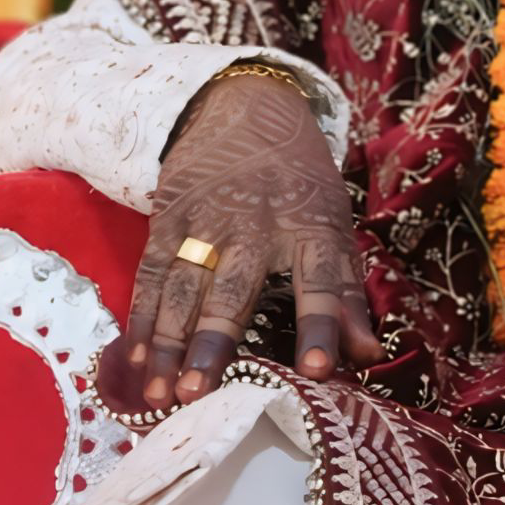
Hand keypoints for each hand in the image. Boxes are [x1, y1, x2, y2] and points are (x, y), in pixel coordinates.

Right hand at [116, 66, 377, 408]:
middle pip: (233, 291)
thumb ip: (347, 293)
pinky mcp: (167, 218)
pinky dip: (143, 320)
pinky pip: (153, 276)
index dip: (322, 326)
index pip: (322, 282)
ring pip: (184, 290)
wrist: (243, 109)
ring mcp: (206, 221)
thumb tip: (368, 355)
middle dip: (215, 343)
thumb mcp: (335, 226)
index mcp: (312, 227)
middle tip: (200, 395)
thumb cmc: (301, 185)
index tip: (320, 371)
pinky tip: (136, 361)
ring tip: (164, 396)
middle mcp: (257, 225)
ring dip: (170, 346)